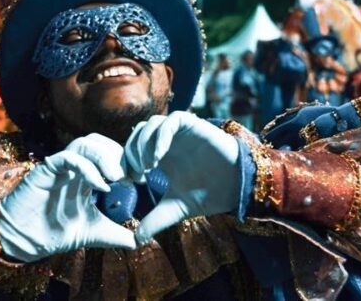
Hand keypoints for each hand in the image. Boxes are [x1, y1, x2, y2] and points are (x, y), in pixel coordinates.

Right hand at [0, 134, 134, 261]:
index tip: (141, 180)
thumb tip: (140, 242)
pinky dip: (88, 168)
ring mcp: (60, 166)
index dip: (128, 161)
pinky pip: (69, 157)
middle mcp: (74, 167)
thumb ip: (116, 234)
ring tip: (117, 178)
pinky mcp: (46, 170)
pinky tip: (100, 186)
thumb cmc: (55, 233)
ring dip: (105, 156)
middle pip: (100, 142)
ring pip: (85, 143)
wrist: (24, 241)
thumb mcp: (95, 233)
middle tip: (132, 176)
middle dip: (120, 155)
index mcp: (85, 175)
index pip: (110, 154)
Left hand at [124, 112, 239, 242]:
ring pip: (151, 123)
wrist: (234, 187)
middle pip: (137, 133)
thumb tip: (136, 241)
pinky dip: (161, 135)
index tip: (127, 182)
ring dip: (144, 143)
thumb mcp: (174, 209)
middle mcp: (168, 141)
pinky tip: (159, 157)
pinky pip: (172, 120)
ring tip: (148, 167)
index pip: (132, 148)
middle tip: (136, 174)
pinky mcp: (193, 125)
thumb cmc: (207, 195)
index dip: (125, 162)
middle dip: (131, 152)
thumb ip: (154, 221)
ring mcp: (180, 132)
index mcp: (160, 156)